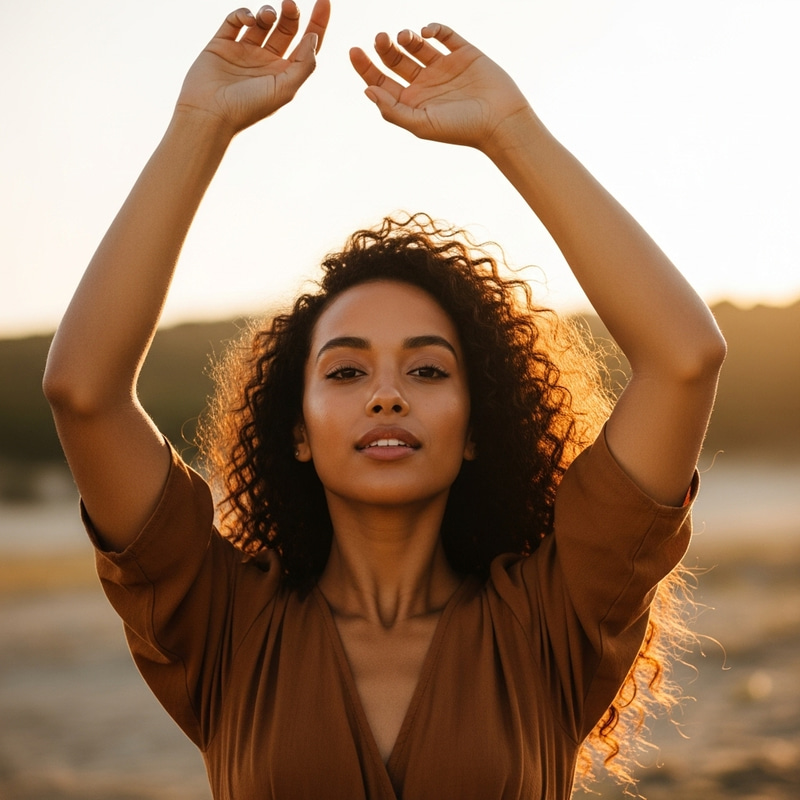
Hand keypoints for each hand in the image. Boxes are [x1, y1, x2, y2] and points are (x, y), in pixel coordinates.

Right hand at [176, 1, 329, 133]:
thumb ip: (303, 64)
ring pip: (261, 22)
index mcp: (283, 74)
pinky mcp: (222, 44)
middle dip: (291, 13)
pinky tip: (248, 19)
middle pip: (285, 28)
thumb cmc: (248, 108)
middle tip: (290, 4)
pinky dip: (243, 13)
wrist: (209, 113)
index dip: (318, 22)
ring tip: (267, 16)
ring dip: (267, 12)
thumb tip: (314, 37)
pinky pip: (235, 20)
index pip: (306, 44)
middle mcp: (265, 61)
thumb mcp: (285, 89)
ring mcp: (244, 51)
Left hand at [350, 24, 530, 149]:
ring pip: (417, 44)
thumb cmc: (460, 129)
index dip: (365, 66)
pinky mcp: (463, 53)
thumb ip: (392, 110)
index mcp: (412, 102)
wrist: (500, 121)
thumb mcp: (421, 124)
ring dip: (406, 36)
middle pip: (395, 59)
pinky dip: (433, 28)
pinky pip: (444, 34)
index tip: (353, 50)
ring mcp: (443, 67)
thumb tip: (367, 90)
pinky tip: (426, 32)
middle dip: (384, 46)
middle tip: (380, 38)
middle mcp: (425, 83)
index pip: (381, 80)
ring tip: (404, 37)